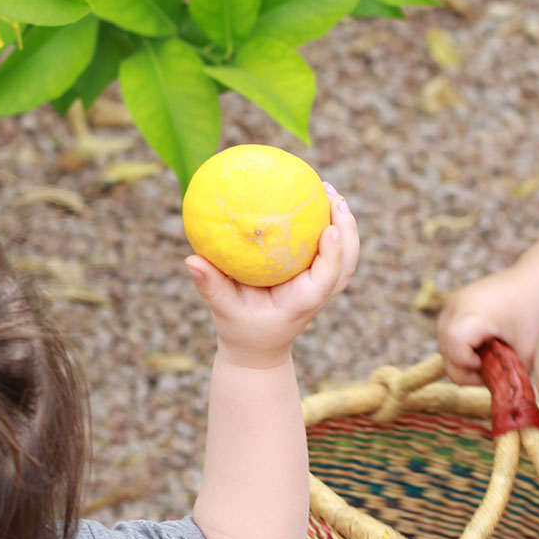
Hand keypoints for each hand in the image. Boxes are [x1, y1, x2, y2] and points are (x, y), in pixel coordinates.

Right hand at [185, 186, 359, 368]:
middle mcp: (318, 293)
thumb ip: (210, 286)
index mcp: (302, 302)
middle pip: (346, 263)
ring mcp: (321, 286)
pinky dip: (328, 224)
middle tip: (333, 196)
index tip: (329, 229)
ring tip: (329, 189)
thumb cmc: (240, 330)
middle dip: (347, 229)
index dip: (332, 254)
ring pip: (345, 255)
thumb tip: (191, 260)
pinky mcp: (315, 277)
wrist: (257, 349)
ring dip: (343, 222)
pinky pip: (329, 249)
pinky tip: (312, 200)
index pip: (325, 280)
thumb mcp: (223, 311)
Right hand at [437, 261, 538, 384]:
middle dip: (466, 366)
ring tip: (490, 353)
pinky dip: (462, 344)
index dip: (470, 367)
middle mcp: (455, 306)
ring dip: (463, 356)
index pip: (454, 352)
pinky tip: (484, 342)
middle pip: (445, 351)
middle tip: (492, 366)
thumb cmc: (534, 315)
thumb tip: (495, 399)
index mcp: (472, 315)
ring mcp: (451, 302)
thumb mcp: (526, 353)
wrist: (534, 280)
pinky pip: (447, 332)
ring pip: (444, 344)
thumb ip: (507, 377)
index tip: (492, 366)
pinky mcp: (452, 302)